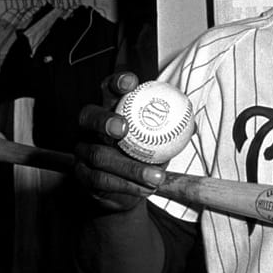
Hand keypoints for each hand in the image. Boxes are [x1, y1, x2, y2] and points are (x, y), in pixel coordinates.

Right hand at [74, 70, 165, 211]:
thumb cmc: (143, 154)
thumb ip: (170, 130)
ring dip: (129, 167)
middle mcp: (91, 125)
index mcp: (110, 108)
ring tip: (155, 176)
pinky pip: (100, 179)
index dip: (116, 82)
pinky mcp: (81, 174)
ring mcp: (82, 149)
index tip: (131, 83)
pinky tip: (145, 189)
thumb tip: (191, 127)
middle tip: (123, 129)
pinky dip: (126, 185)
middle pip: (89, 115)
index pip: (109, 89)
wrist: (126, 190)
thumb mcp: (158, 140)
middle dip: (104, 120)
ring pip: (98, 155)